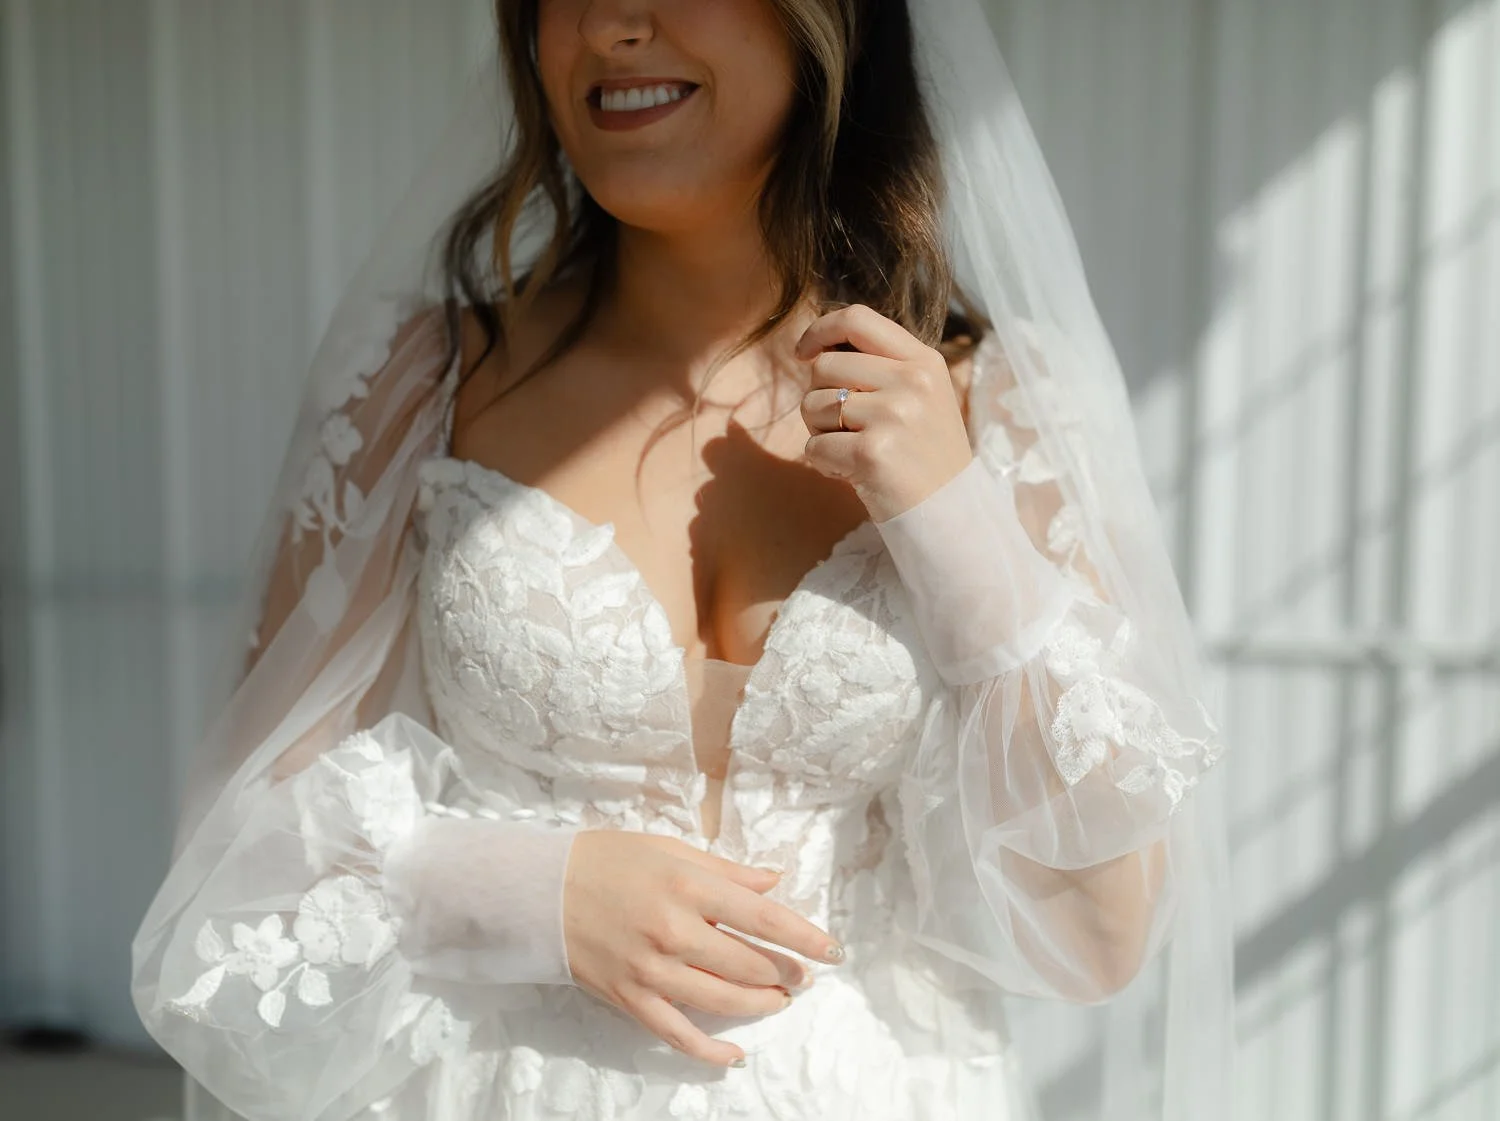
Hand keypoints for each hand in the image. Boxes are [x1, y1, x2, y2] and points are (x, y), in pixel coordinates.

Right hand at [562, 830, 840, 1067]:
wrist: (540, 891)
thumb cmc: (608, 860)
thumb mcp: (668, 849)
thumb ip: (725, 871)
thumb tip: (773, 881)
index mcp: (687, 886)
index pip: (762, 917)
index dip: (803, 936)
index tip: (832, 949)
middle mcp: (673, 931)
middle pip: (748, 963)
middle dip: (785, 972)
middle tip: (802, 974)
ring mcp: (651, 970)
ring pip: (722, 1001)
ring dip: (760, 1005)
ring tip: (779, 1000)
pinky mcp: (630, 999)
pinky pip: (677, 1034)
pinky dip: (710, 1051)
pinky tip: (735, 1055)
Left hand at [796, 303, 973, 522]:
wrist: (951, 516)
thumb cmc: (923, 457)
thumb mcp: (920, 398)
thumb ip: (879, 368)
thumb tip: (817, 349)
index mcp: (923, 362)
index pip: (857, 319)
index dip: (820, 330)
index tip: (803, 352)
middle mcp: (912, 382)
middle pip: (824, 367)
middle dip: (819, 398)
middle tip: (845, 429)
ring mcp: (894, 416)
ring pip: (812, 405)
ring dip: (820, 432)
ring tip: (854, 451)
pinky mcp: (872, 453)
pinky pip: (813, 446)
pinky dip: (824, 463)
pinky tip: (854, 474)